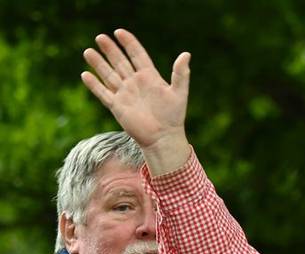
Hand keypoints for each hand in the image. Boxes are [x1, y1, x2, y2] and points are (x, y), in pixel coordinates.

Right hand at [81, 28, 190, 174]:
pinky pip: (103, 93)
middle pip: (120, 62)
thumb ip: (181, 74)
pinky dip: (94, 85)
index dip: (129, 43)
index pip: (137, 55)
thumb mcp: (179, 92)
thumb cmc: (174, 116)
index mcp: (150, 77)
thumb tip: (186, 54)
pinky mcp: (117, 107)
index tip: (119, 32)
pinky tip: (85, 74)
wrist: (163, 137)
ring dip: (98, 63)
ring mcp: (125, 94)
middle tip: (100, 37)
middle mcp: (135, 83)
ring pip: (109, 75)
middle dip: (110, 50)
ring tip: (88, 51)